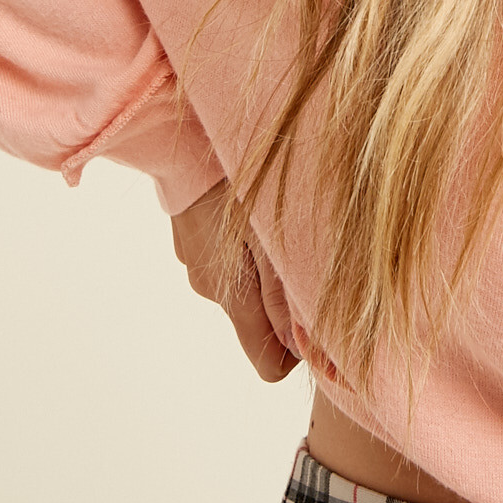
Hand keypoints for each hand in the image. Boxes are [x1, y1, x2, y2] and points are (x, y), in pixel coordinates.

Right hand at [171, 179, 300, 382]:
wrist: (185, 137)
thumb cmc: (235, 182)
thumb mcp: (272, 237)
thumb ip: (286, 295)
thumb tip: (306, 348)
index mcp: (232, 296)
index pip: (269, 365)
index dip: (297, 350)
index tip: (317, 314)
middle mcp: (210, 288)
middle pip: (260, 322)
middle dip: (285, 298)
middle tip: (304, 249)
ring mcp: (196, 261)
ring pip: (245, 284)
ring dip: (265, 266)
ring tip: (277, 220)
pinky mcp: (192, 236)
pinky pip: (228, 256)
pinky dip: (245, 243)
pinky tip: (252, 205)